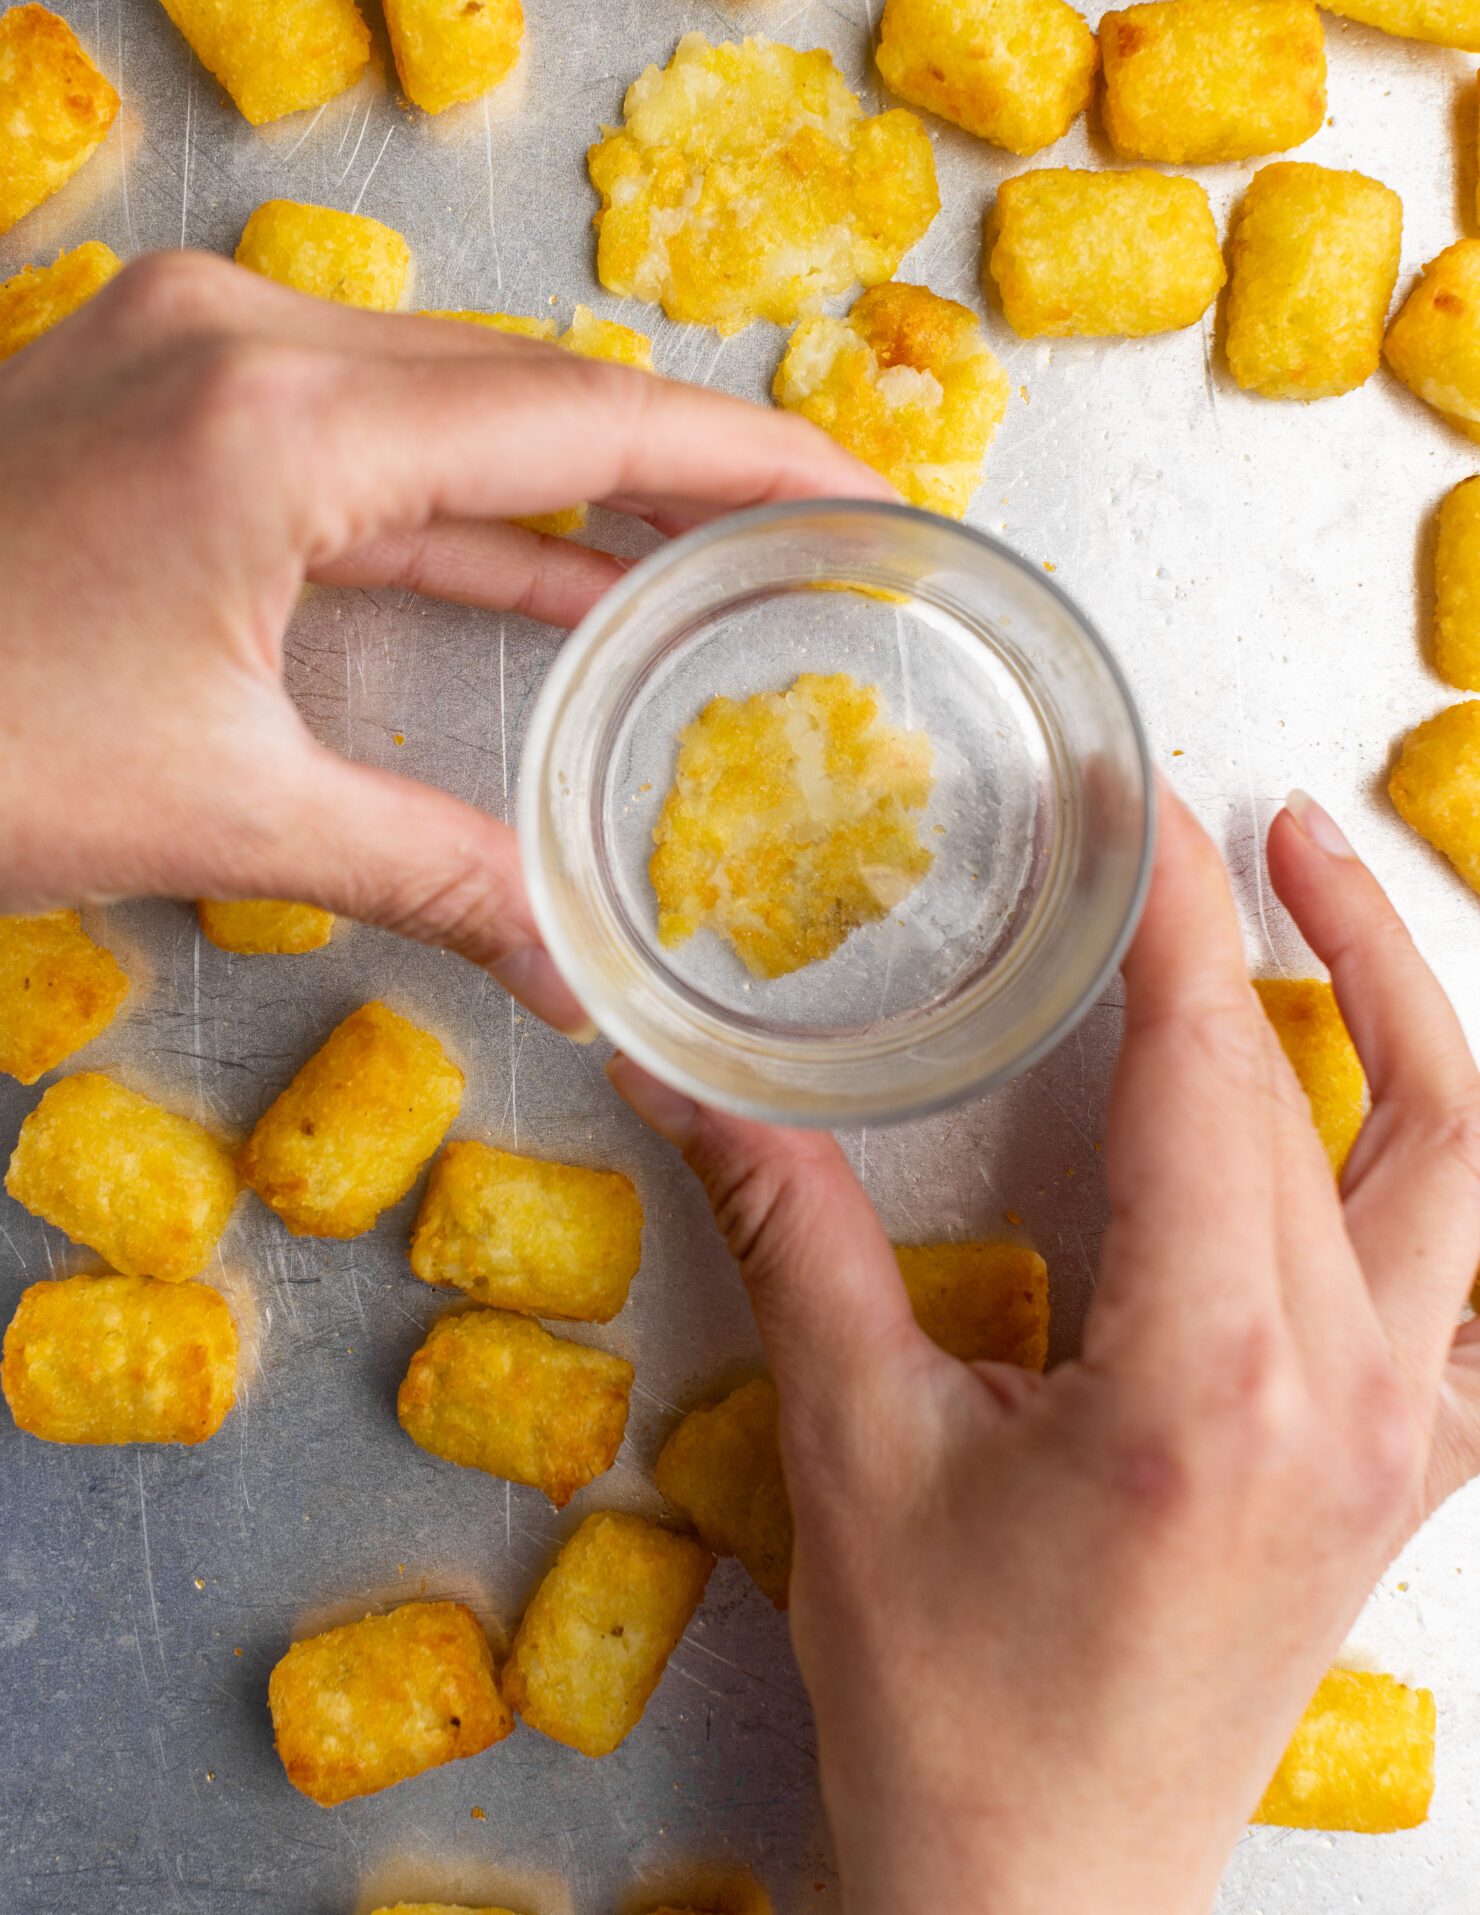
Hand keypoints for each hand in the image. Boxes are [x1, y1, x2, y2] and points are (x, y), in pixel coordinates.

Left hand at [0, 252, 890, 1028]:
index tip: (869, 487)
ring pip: (437, 401)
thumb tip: (585, 980)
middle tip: (813, 531)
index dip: (748, 448)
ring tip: (710, 560)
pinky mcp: (144, 381)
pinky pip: (348, 432)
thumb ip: (435, 869)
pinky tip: (546, 577)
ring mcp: (181, 340)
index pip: (582, 413)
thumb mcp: (219, 813)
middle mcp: (239, 332)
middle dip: (676, 462)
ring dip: (566, 488)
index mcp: (278, 419)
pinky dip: (451, 507)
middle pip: (523, 385)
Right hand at [610, 784, 1479, 1913]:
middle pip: (1377, 1099)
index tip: (1139, 812)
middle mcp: (1344, 1394)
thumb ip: (789, 1236)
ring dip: (1419, 1029)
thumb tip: (684, 1083)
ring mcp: (1398, 1440)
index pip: (1208, 1075)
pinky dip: (1454, 1177)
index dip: (1175, 920)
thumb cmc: (949, 1704)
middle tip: (1262, 825)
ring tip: (1346, 919)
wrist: (1048, 1894)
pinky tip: (1400, 1126)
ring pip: (1469, 1179)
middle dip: (1321, 934)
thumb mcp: (854, 1450)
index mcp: (1206, 1374)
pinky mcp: (1402, 1475)